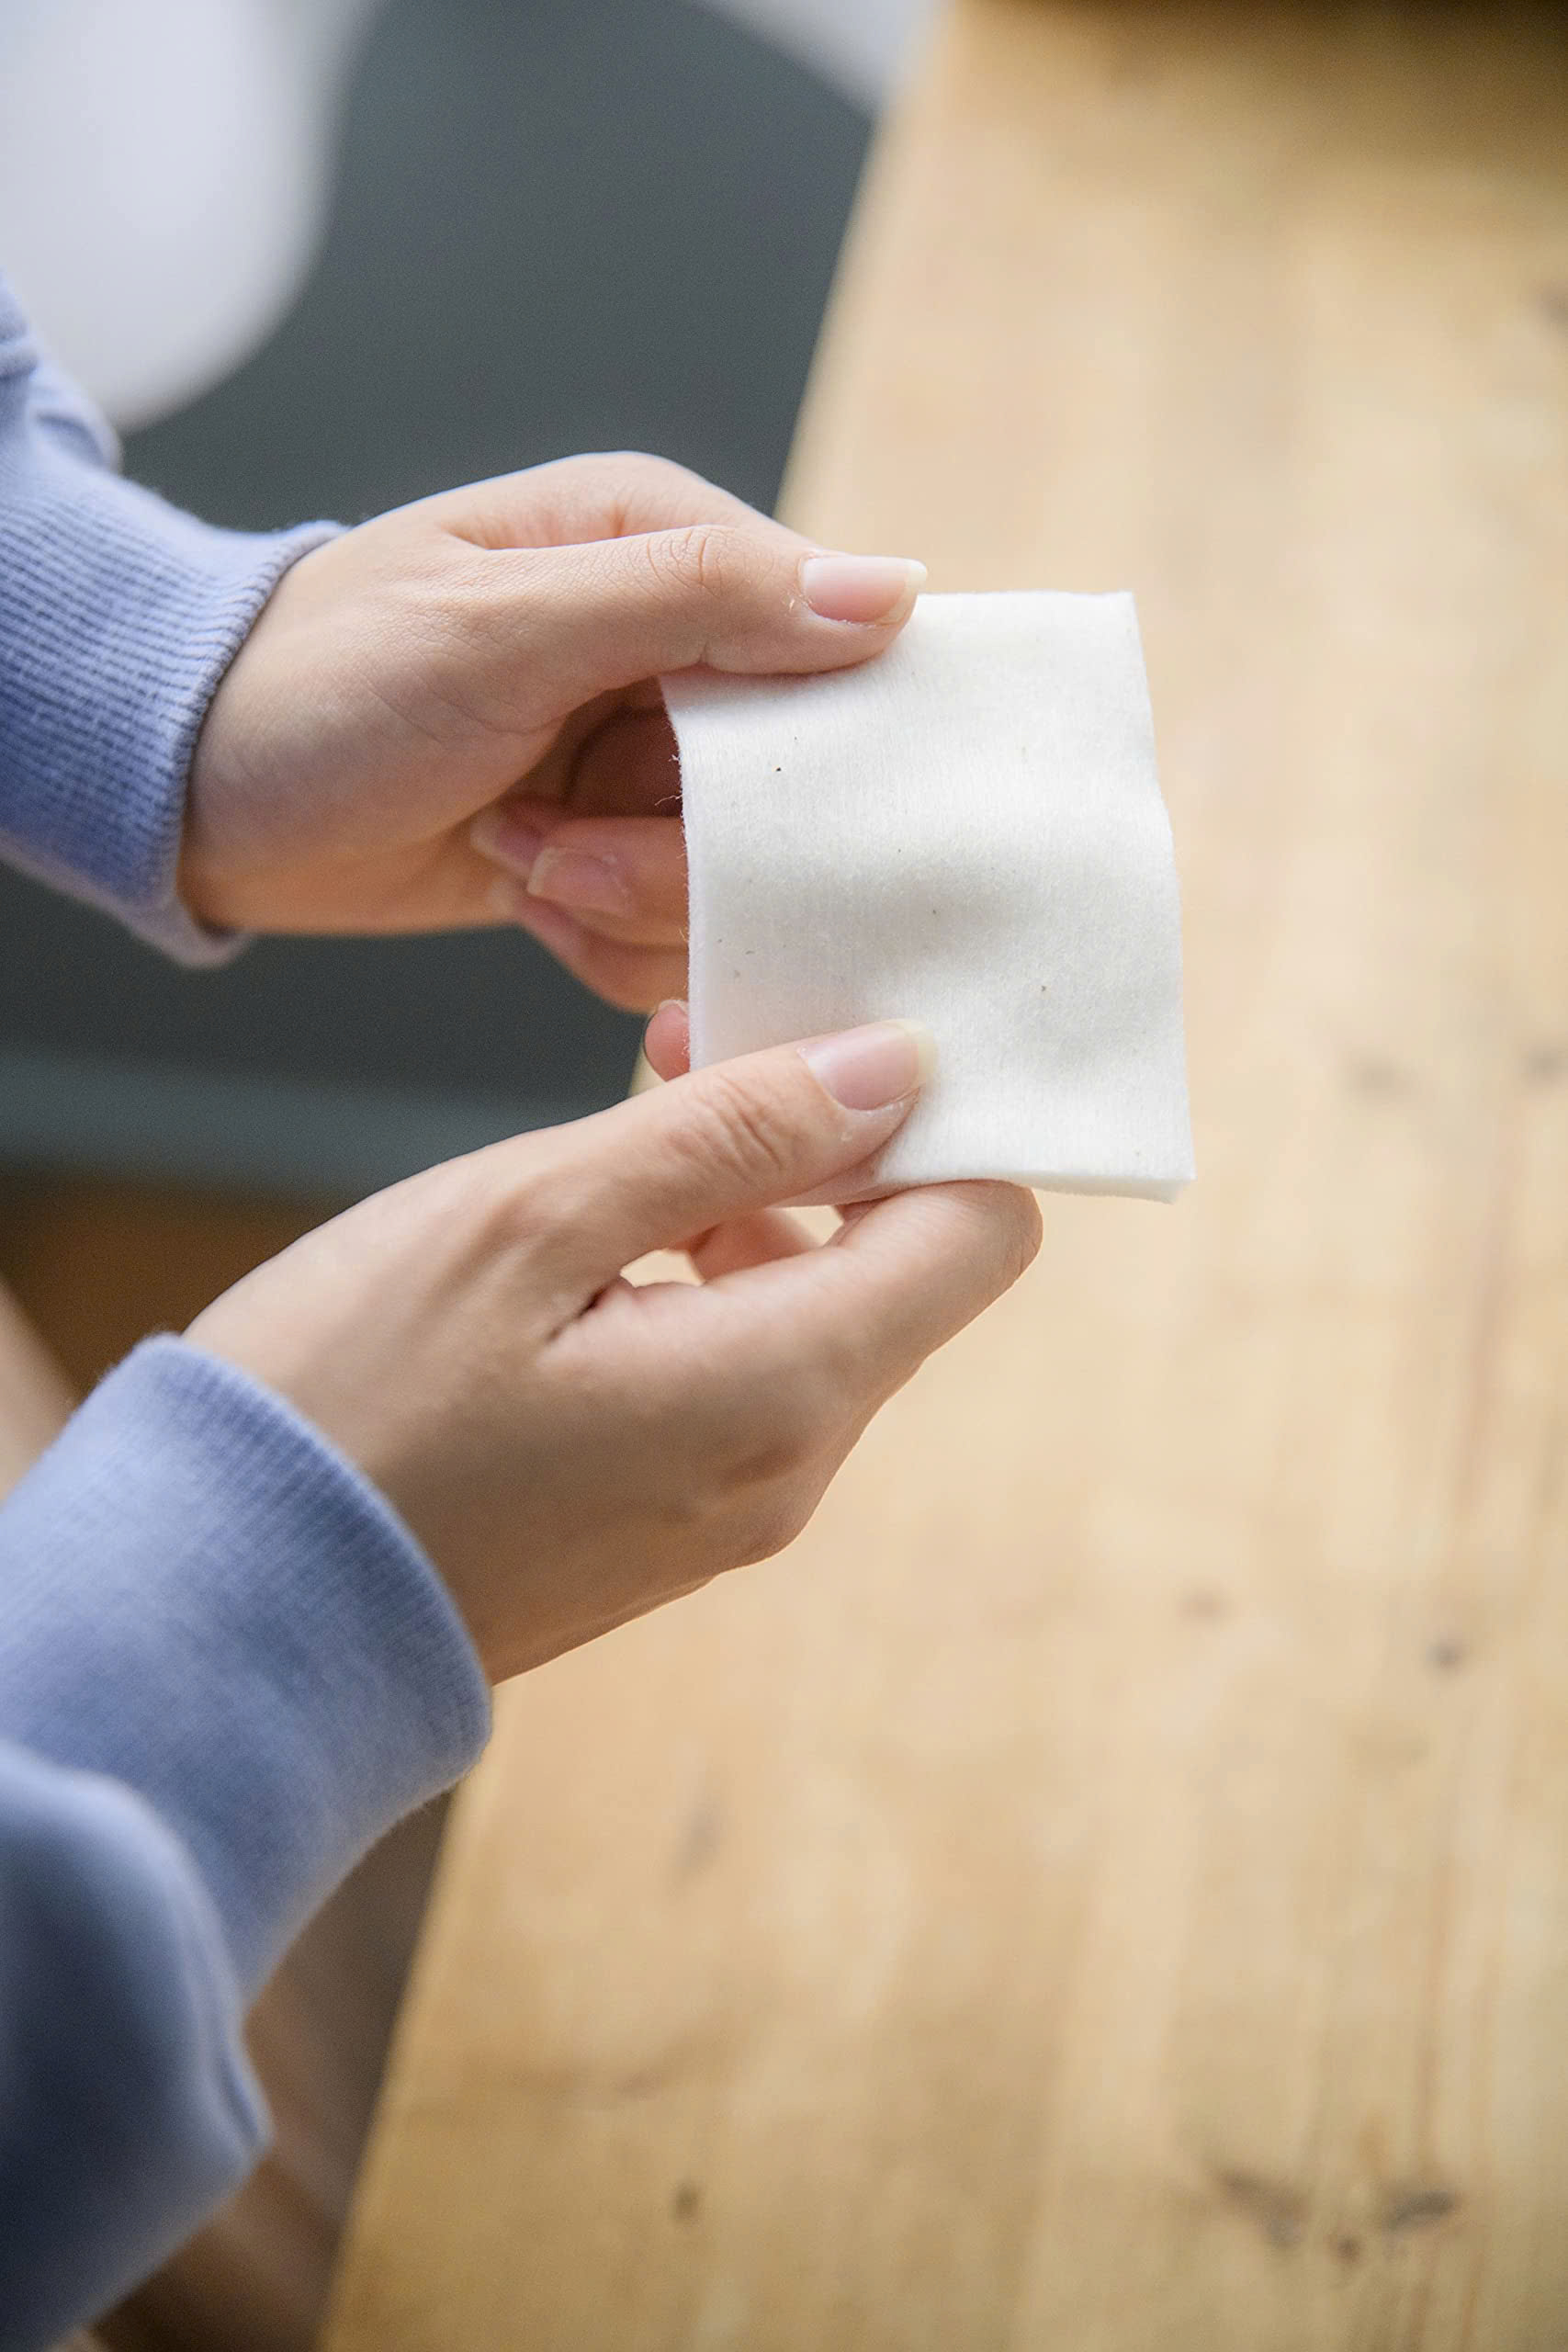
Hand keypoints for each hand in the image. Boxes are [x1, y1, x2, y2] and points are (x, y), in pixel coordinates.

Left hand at [183, 452, 924, 1008]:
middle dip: (680, 848)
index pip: (837, 641)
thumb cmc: (325, 685)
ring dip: (627, 898)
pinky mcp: (616, 852)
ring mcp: (647, 762)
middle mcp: (676, 651)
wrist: (205, 800)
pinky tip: (524, 898)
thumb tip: (893, 594)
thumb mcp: (503, 624)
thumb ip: (696, 598)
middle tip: (560, 845)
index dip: (810, 746)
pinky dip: (603, 940)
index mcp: (666, 544)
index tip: (708, 798)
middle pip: (795, 788)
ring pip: (741, 879)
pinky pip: (682, 933)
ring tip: (521, 857)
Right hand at [185, 1024, 1039, 1681]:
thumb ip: (730, 1134)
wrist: (222, 1610)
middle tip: (670, 1056)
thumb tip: (894, 1069)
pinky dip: (699, 1286)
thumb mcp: (530, 1218)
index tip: (809, 1044)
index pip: (983, 1229)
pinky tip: (580, 1251)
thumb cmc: (346, 1401)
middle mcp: (790, 1467)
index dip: (927, 1118)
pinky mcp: (667, 1525)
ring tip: (604, 1148)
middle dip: (815, 1144)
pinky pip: (744, 1378)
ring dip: (746, 1207)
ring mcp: (731, 1510)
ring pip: (816, 1315)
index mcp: (783, 1388)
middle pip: (902, 1267)